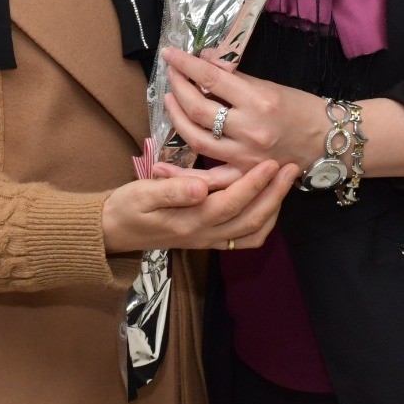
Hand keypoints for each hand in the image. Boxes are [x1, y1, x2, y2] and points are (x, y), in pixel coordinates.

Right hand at [101, 159, 298, 253]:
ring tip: (285, 182)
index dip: (253, 184)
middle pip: (250, 220)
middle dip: (274, 194)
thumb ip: (171, 190)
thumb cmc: (127, 207)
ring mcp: (208, 240)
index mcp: (189, 221)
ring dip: (273, 208)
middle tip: (291, 167)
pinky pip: (244, 238)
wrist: (113, 232)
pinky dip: (262, 222)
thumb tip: (201, 186)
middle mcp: (204, 235)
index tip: (271, 163)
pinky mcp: (209, 240)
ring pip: (252, 232)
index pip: (230, 203)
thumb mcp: (141, 194)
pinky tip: (268, 203)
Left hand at [163, 48, 326, 171]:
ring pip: (197, 139)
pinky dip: (184, 174)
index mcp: (258, 101)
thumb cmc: (301, 109)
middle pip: (199, 109)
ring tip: (169, 102)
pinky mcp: (244, 175)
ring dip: (176, 119)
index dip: (186, 64)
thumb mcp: (270, 86)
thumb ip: (235, 77)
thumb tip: (203, 61)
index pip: (211, 78)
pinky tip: (162, 165)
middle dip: (178, 88)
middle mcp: (250, 129)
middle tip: (170, 75)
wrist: (329, 141)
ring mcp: (246, 156)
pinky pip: (209, 178)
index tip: (170, 53)